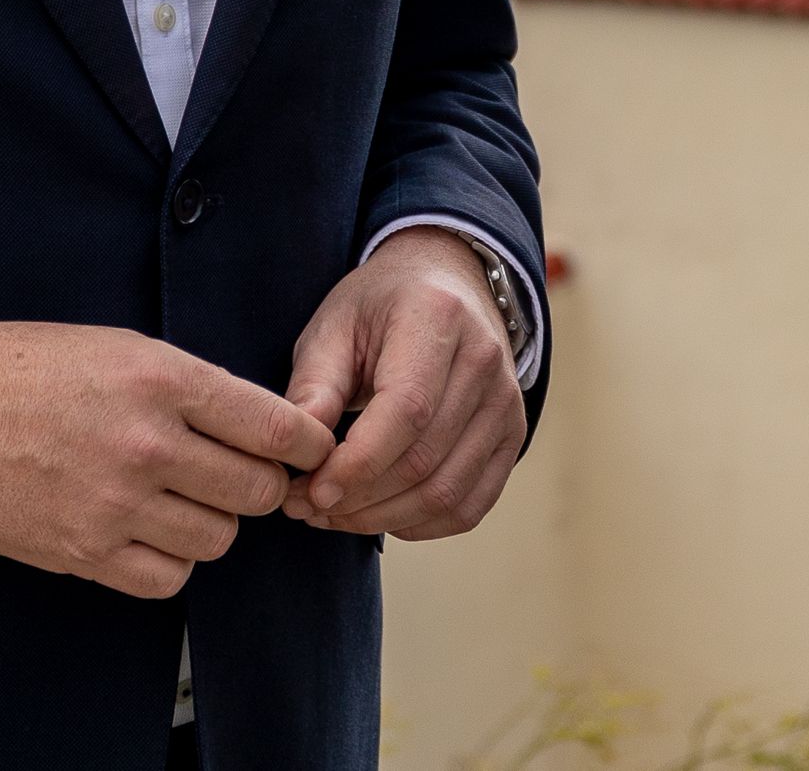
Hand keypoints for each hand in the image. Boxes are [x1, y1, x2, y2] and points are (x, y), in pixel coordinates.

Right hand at [0, 320, 334, 598]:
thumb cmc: (30, 369)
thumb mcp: (118, 348)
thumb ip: (191, 386)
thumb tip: (263, 429)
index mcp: (160, 380)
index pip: (274, 426)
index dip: (306, 442)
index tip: (309, 448)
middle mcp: (146, 444)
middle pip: (258, 491)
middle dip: (259, 484)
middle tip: (235, 474)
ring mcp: (116, 505)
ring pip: (219, 539)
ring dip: (210, 522)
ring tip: (178, 499)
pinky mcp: (86, 554)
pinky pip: (169, 579)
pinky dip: (169, 560)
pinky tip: (146, 531)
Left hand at [281, 231, 522, 539]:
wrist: (446, 283)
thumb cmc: (380, 306)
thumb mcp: (333, 326)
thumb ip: (314, 386)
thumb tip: (296, 452)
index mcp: (438, 319)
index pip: (406, 411)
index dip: (358, 463)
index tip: (311, 491)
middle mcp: (485, 361)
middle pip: (424, 460)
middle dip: (358, 499)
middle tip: (307, 507)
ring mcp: (507, 403)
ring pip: (447, 493)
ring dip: (383, 519)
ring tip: (334, 515)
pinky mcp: (512, 437)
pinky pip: (471, 506)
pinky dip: (422, 525)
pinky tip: (380, 515)